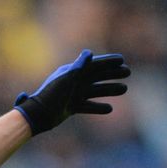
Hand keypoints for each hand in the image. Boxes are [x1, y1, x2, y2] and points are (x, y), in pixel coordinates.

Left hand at [13, 49, 130, 135]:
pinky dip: (98, 108)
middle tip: (128, 72)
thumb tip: (89, 53)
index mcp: (71, 72)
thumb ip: (78, 67)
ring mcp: (72, 95)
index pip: (93, 64)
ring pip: (95, 91)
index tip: (122, 59)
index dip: (107, 61)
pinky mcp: (71, 108)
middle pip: (96, 76)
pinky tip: (109, 109)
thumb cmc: (51, 95)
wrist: (38, 115)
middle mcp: (73, 82)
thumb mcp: (66, 79)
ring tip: (125, 89)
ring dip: (109, 89)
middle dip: (112, 74)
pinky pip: (88, 107)